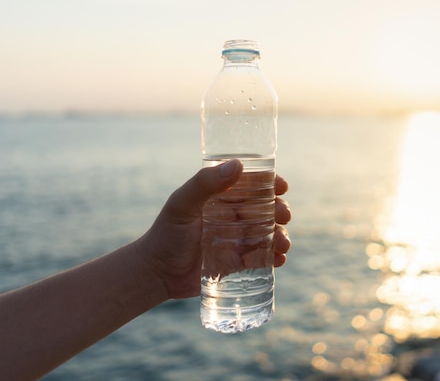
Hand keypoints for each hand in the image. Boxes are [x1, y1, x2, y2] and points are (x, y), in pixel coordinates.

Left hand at [136, 159, 291, 298]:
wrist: (157, 273)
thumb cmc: (166, 233)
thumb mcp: (182, 204)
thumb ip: (205, 183)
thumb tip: (238, 165)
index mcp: (221, 197)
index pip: (252, 184)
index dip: (271, 182)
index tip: (282, 186)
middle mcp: (232, 216)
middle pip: (266, 208)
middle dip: (280, 210)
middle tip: (282, 216)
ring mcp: (237, 239)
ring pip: (269, 233)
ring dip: (282, 235)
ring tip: (282, 244)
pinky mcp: (238, 262)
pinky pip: (263, 257)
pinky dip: (275, 257)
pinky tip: (279, 259)